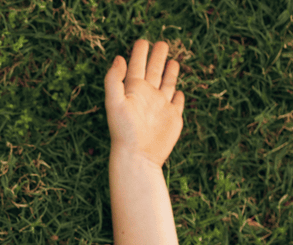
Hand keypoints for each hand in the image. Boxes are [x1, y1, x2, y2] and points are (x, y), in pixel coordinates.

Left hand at [104, 40, 184, 167]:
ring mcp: (161, 107)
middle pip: (154, 71)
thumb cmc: (124, 131)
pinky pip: (176, 103)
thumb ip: (114, 80)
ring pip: (166, 84)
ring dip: (169, 72)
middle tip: (162, 42)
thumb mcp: (115, 102)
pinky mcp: (173, 117)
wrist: (138, 157)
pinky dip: (177, 96)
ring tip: (172, 61)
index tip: (142, 40)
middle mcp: (147, 96)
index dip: (139, 53)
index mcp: (133, 90)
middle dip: (157, 57)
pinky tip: (178, 91)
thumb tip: (118, 58)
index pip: (137, 66)